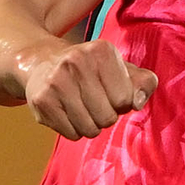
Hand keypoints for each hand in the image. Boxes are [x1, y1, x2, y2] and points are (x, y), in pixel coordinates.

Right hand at [12, 37, 153, 139]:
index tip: (111, 93)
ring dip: (91, 125)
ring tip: (83, 108)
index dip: (122, 103)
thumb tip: (137, 102)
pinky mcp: (41, 101)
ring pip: (89, 129)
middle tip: (96, 103)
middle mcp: (76, 62)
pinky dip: (73, 129)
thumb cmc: (91, 70)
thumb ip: (143, 83)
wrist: (42, 63)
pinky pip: (71, 134)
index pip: (125, 99)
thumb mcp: (121, 68)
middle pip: (107, 117)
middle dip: (106, 116)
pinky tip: (67, 112)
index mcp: (101, 51)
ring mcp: (56, 82)